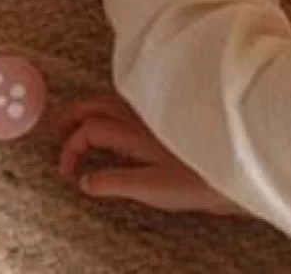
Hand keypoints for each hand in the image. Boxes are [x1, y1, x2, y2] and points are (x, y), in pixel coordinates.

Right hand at [57, 93, 242, 214]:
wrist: (235, 165)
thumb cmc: (198, 179)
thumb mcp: (151, 188)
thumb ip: (114, 182)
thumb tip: (85, 180)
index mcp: (133, 131)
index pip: (90, 130)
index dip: (71, 148)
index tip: (67, 172)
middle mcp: (140, 114)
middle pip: (96, 105)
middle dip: (72, 115)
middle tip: (55, 129)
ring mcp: (153, 113)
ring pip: (112, 101)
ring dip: (90, 111)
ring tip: (77, 124)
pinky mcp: (165, 116)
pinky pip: (129, 105)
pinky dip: (111, 112)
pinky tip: (116, 129)